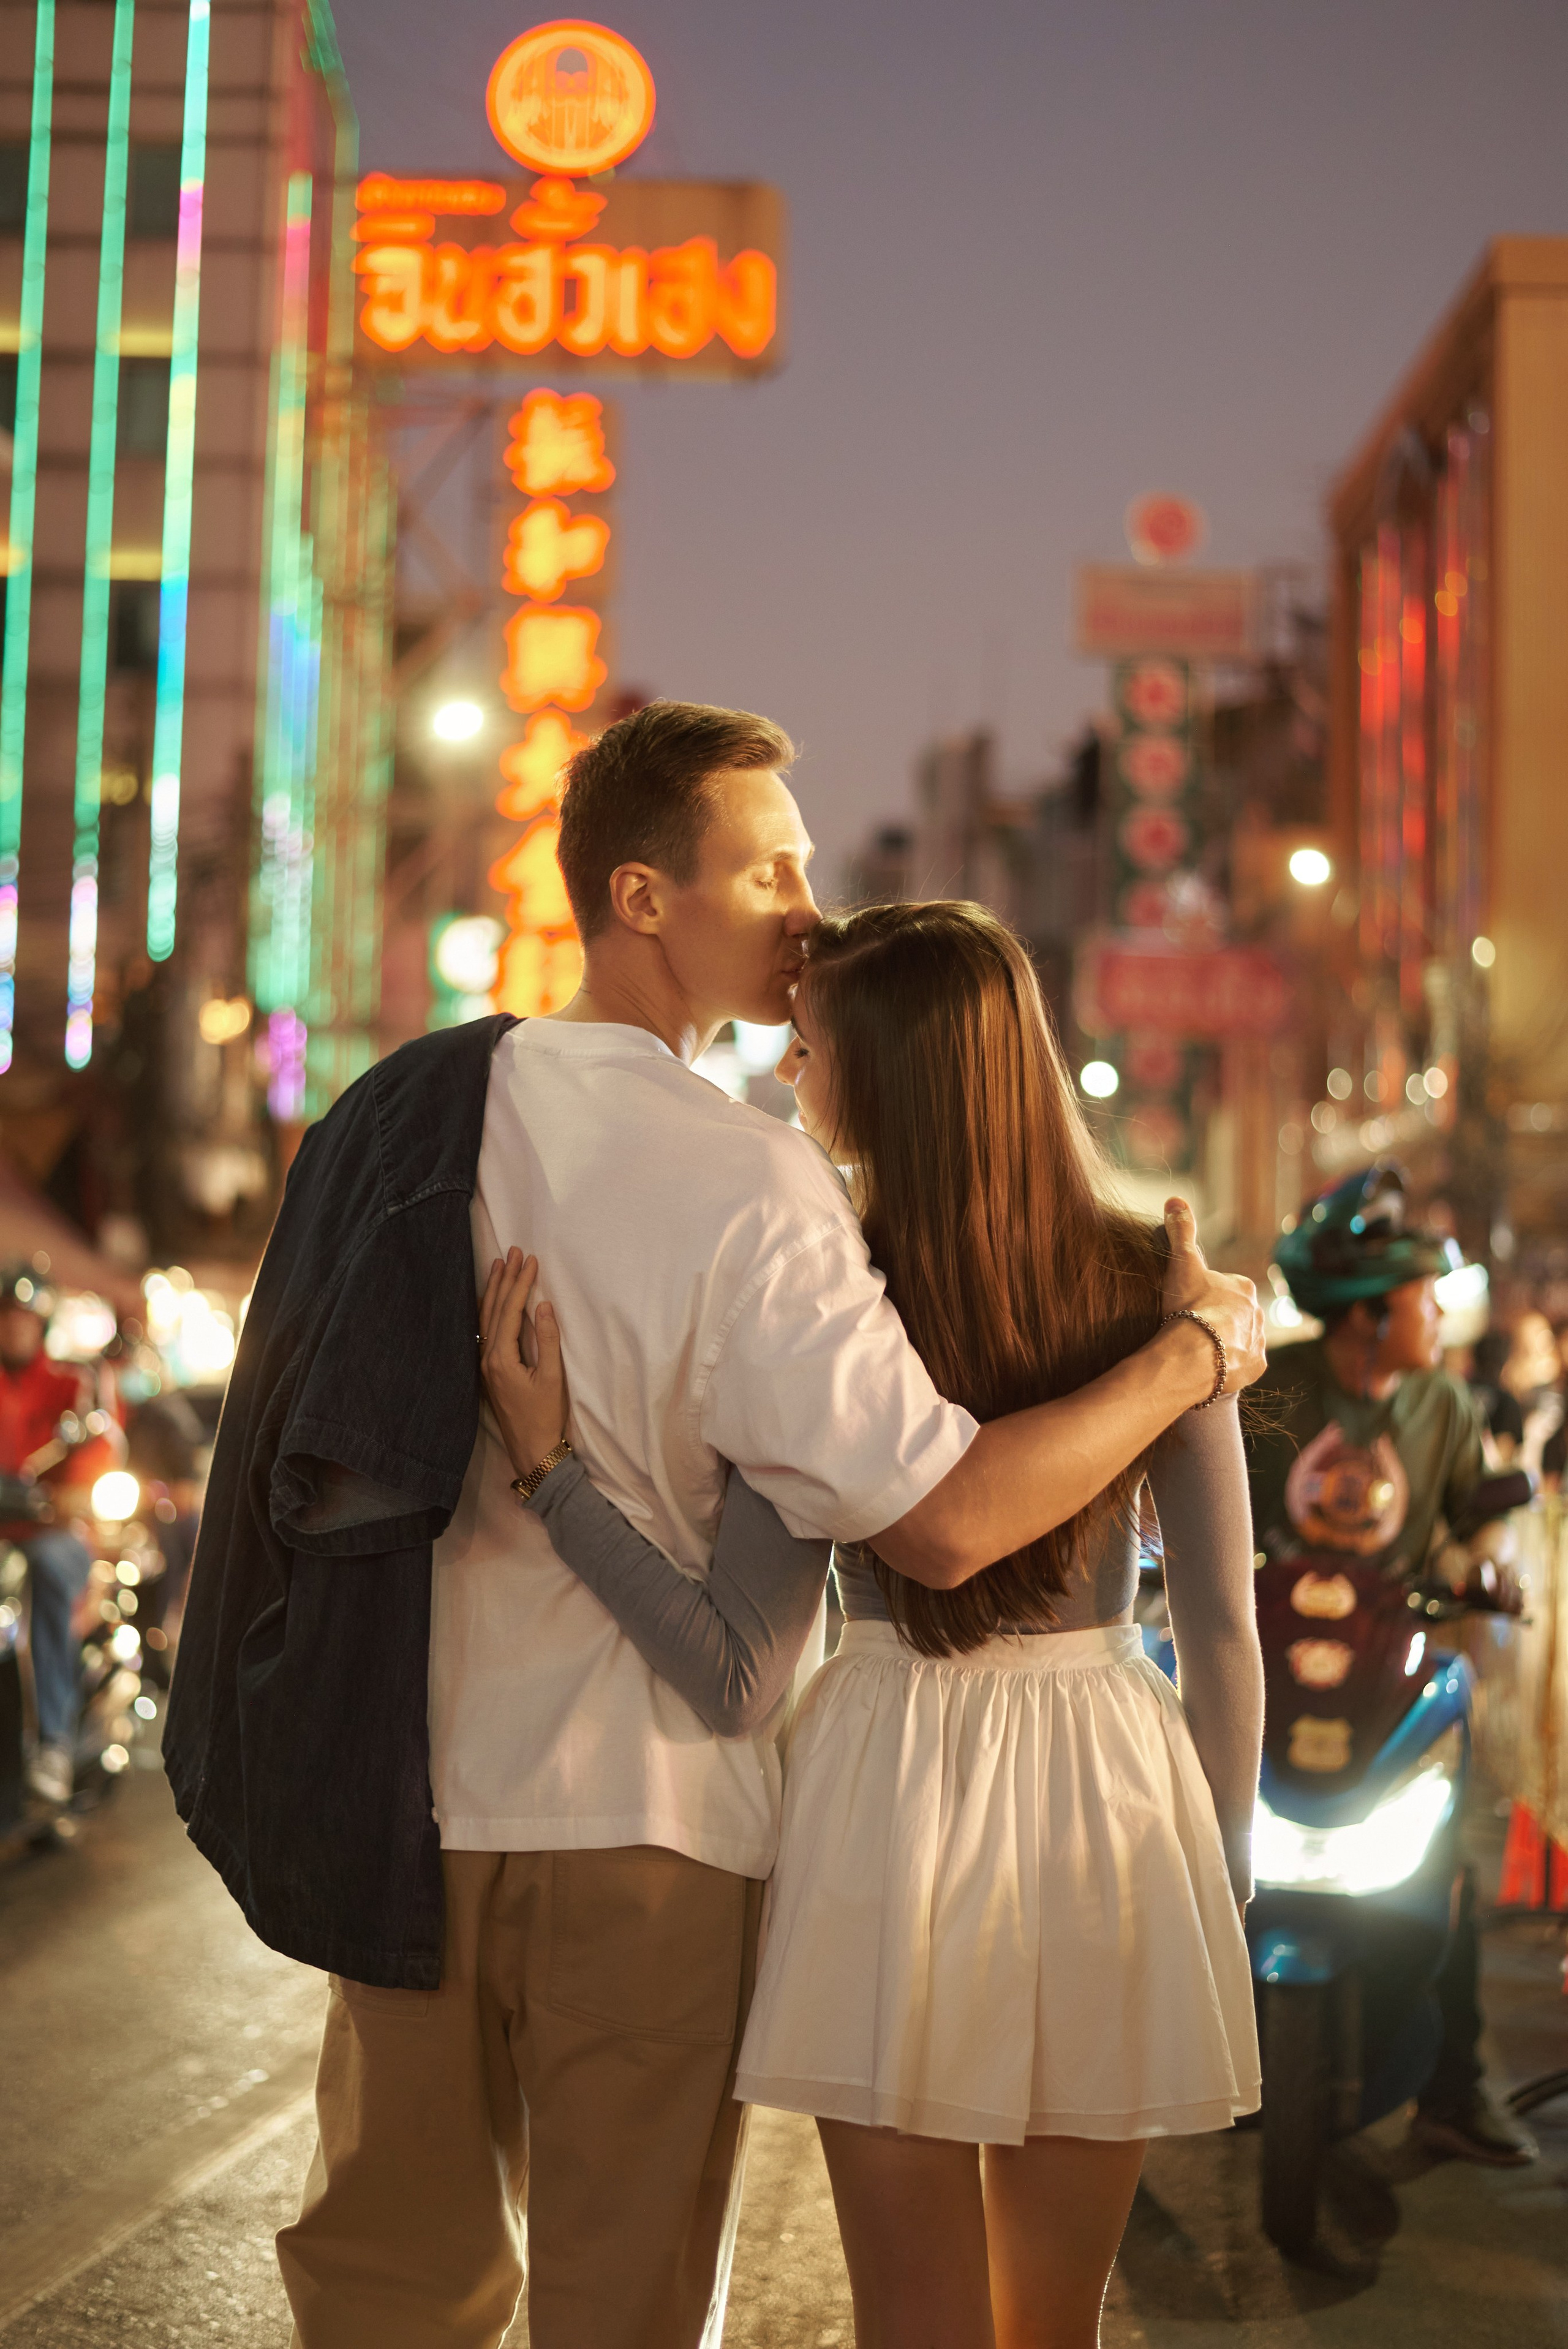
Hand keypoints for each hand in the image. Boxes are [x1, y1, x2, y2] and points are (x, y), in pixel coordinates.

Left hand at [479, 1248, 568, 1478]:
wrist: (532, 1451)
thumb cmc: (546, 1417)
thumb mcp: (553, 1378)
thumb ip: (548, 1340)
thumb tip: (544, 1306)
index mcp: (501, 1359)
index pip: (510, 1311)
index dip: (521, 1284)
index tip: (530, 1259)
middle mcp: (487, 1359)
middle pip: (493, 1310)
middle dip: (504, 1279)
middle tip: (514, 1251)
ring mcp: (485, 1366)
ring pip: (486, 1319)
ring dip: (494, 1291)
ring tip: (500, 1265)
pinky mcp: (490, 1372)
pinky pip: (486, 1331)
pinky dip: (490, 1310)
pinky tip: (493, 1300)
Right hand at [1161, 1198, 1265, 1395]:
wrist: (1193, 1356)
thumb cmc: (1188, 1306)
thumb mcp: (1181, 1262)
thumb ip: (1180, 1230)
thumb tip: (1175, 1199)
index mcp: (1243, 1288)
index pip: (1226, 1286)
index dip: (1206, 1293)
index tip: (1188, 1303)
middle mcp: (1258, 1314)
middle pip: (1236, 1314)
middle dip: (1219, 1319)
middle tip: (1190, 1327)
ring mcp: (1258, 1342)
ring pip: (1242, 1339)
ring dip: (1225, 1342)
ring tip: (1198, 1349)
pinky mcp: (1255, 1367)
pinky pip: (1244, 1364)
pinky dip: (1230, 1365)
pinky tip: (1210, 1367)